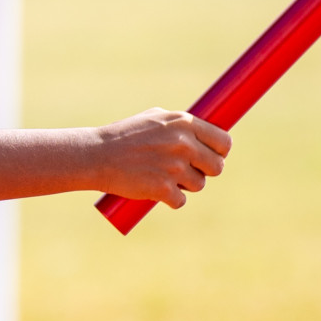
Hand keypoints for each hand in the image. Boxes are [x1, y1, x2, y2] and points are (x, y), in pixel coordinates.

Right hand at [95, 108, 231, 208]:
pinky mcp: (164, 188)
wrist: (96, 155)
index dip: (220, 151)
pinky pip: (180, 201)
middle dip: (205, 171)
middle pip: (217, 166)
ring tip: (164, 177)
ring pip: (199, 185)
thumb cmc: (124, 136)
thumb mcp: (154, 119)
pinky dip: (170, 199)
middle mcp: (183, 143)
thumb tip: (206, 134)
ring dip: (185, 186)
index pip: (223, 141)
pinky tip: (155, 190)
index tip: (212, 156)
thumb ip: (180, 125)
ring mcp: (174, 167)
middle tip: (188, 171)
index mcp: (183, 123)